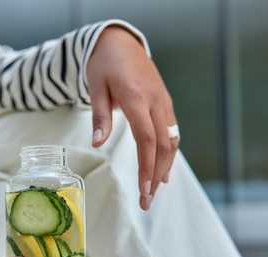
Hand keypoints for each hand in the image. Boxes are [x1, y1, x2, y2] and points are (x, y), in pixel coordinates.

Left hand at [87, 25, 179, 209]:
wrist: (121, 42)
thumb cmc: (105, 64)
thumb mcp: (96, 86)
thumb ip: (99, 116)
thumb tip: (98, 144)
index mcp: (138, 99)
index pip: (147, 140)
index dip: (147, 167)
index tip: (143, 190)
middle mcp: (156, 103)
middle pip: (162, 147)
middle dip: (155, 176)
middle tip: (146, 202)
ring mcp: (164, 104)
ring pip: (171, 142)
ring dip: (164, 169)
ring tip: (153, 193)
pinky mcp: (165, 105)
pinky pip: (172, 134)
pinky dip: (168, 155)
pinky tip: (164, 173)